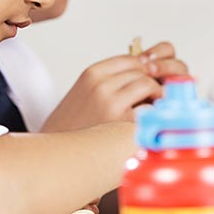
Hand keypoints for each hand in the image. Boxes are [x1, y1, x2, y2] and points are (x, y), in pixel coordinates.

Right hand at [41, 41, 187, 131]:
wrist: (55, 154)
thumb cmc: (72, 127)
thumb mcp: (84, 94)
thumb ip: (110, 82)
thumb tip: (146, 75)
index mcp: (92, 74)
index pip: (132, 59)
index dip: (147, 69)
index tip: (152, 80)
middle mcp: (101, 84)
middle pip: (143, 70)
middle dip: (155, 82)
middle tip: (158, 96)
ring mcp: (111, 102)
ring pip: (148, 84)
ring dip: (157, 96)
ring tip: (154, 109)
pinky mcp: (120, 123)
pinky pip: (150, 108)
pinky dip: (155, 112)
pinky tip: (151, 122)